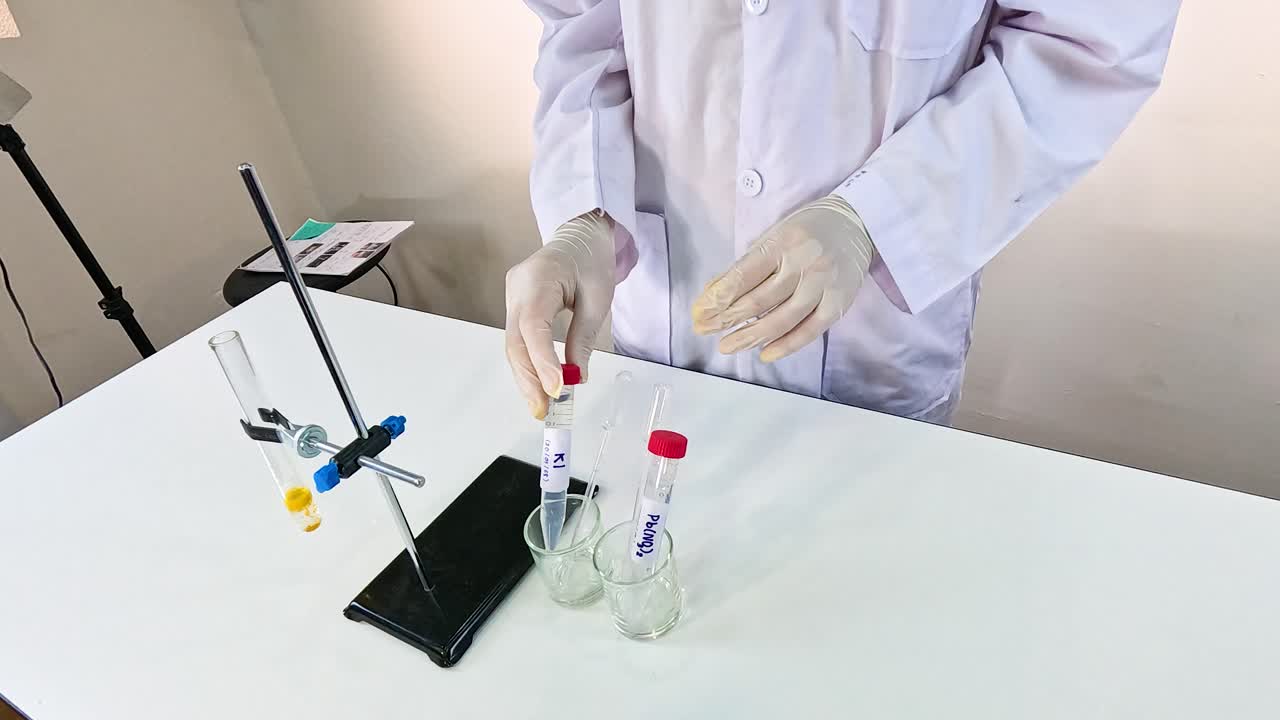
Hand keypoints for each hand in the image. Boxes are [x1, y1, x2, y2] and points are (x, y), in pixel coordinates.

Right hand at [505, 211, 614, 418]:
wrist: (580, 236)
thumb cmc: (592, 261)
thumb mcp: (598, 299)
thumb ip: (583, 337)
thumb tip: (576, 375)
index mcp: (539, 278)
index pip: (533, 327)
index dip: (542, 361)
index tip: (556, 389)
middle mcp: (517, 288)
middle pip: (515, 342)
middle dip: (528, 379)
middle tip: (544, 411)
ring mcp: (511, 297)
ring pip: (513, 345)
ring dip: (526, 378)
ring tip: (541, 406)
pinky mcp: (515, 306)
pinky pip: (517, 340)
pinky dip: (528, 364)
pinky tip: (538, 386)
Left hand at [691, 195, 873, 362]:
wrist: (856, 222)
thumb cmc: (806, 231)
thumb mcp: (773, 236)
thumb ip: (746, 265)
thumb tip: (713, 293)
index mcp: (782, 242)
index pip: (742, 276)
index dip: (717, 298)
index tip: (699, 313)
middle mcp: (803, 263)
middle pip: (758, 301)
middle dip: (726, 319)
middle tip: (705, 330)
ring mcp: (822, 284)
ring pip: (781, 319)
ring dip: (750, 337)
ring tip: (727, 346)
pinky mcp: (838, 302)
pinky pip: (810, 330)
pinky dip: (786, 345)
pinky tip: (765, 354)